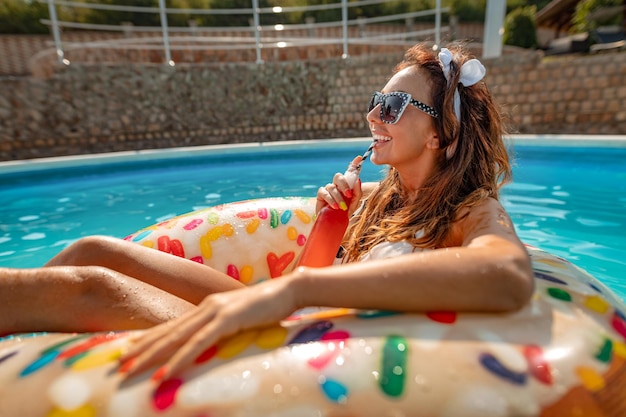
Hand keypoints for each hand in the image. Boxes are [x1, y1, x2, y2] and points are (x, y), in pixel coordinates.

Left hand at [118, 277, 297, 380]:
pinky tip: (165, 373)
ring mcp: (216, 311)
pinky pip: (199, 343)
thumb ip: (226, 328)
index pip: (171, 324)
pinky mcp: (229, 319)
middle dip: (140, 349)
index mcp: (207, 307)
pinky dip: (180, 359)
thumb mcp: (242, 319)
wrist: (291, 289)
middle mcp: (206, 307)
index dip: (147, 338)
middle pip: (166, 331)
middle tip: (117, 364)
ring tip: (129, 370)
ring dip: (150, 356)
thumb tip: (216, 341)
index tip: (126, 349)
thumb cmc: (270, 307)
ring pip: (176, 337)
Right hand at [316, 156, 362, 214]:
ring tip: (342, 207)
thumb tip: (357, 180)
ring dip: (338, 197)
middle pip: (338, 176)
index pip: (349, 172)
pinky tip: (335, 207)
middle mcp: (336, 184)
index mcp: (346, 185)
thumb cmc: (345, 212)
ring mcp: (328, 189)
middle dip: (344, 184)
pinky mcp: (321, 195)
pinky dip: (331, 200)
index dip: (353, 164)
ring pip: (332, 187)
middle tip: (348, 194)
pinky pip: (324, 193)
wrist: (335, 223)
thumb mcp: (354, 203)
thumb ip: (357, 191)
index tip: (359, 158)